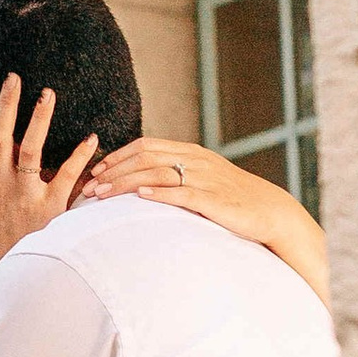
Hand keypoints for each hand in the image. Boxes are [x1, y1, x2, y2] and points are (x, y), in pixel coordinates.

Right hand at [0, 74, 97, 268]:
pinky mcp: (51, 205)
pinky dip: (80, 156)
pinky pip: (66, 176)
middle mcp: (0, 185)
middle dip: (6, 105)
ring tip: (48, 94)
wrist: (19, 281)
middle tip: (13, 77)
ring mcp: (25, 193)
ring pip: (29, 148)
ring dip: (39, 119)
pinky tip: (92, 137)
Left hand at [83, 138, 328, 306]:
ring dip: (125, 184)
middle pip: (145, 158)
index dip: (117, 157)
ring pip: (156, 173)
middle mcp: (195, 160)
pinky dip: (159, 193)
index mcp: (190, 152)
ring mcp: (204, 178)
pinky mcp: (213, 199)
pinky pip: (182, 193)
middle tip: (89, 187)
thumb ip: (176, 174)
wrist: (269, 210)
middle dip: (113, 171)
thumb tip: (142, 181)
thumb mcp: (202, 178)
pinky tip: (140, 197)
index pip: (145, 146)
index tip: (95, 170)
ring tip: (102, 195)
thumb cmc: (231, 198)